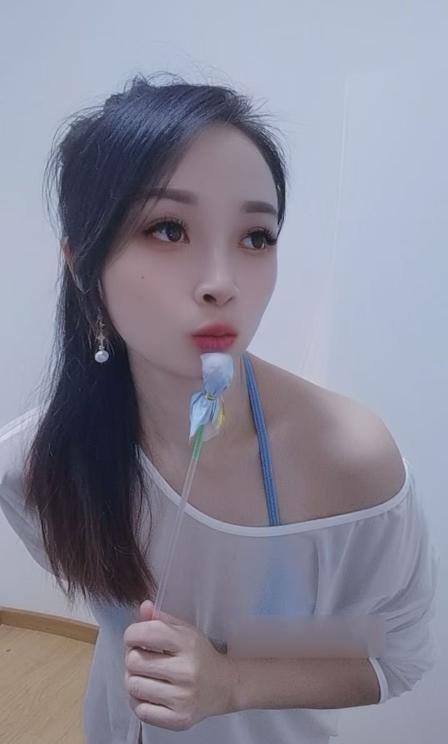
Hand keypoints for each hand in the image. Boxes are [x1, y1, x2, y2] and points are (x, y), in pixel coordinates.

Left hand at [123, 599, 237, 730]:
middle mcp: (185, 670)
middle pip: (133, 661)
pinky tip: (149, 694)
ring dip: (134, 680)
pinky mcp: (178, 720)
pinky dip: (139, 701)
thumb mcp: (185, 631)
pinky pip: (140, 710)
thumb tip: (143, 607)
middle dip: (132, 658)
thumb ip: (161, 619)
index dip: (132, 634)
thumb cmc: (200, 655)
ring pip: (133, 686)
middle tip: (142, 659)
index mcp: (187, 643)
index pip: (144, 633)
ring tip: (146, 677)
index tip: (135, 638)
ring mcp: (182, 698)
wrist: (226, 686)